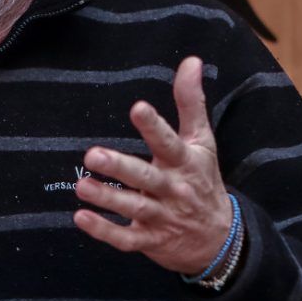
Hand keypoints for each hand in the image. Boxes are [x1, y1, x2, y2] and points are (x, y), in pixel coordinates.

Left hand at [73, 56, 232, 274]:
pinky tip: (81, 218)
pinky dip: (105, 231)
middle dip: (121, 169)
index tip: (138, 108)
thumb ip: (191, 101)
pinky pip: (127, 239)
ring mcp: (162, 217)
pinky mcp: (150, 240)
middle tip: (93, 155)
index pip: (170, 143)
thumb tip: (191, 60)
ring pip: (134, 209)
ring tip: (81, 186)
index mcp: (185, 162)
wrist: (220, 238)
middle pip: (147, 178)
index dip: (155, 127)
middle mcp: (174, 189)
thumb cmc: (203, 179)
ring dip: (108, 199)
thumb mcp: (202, 141)